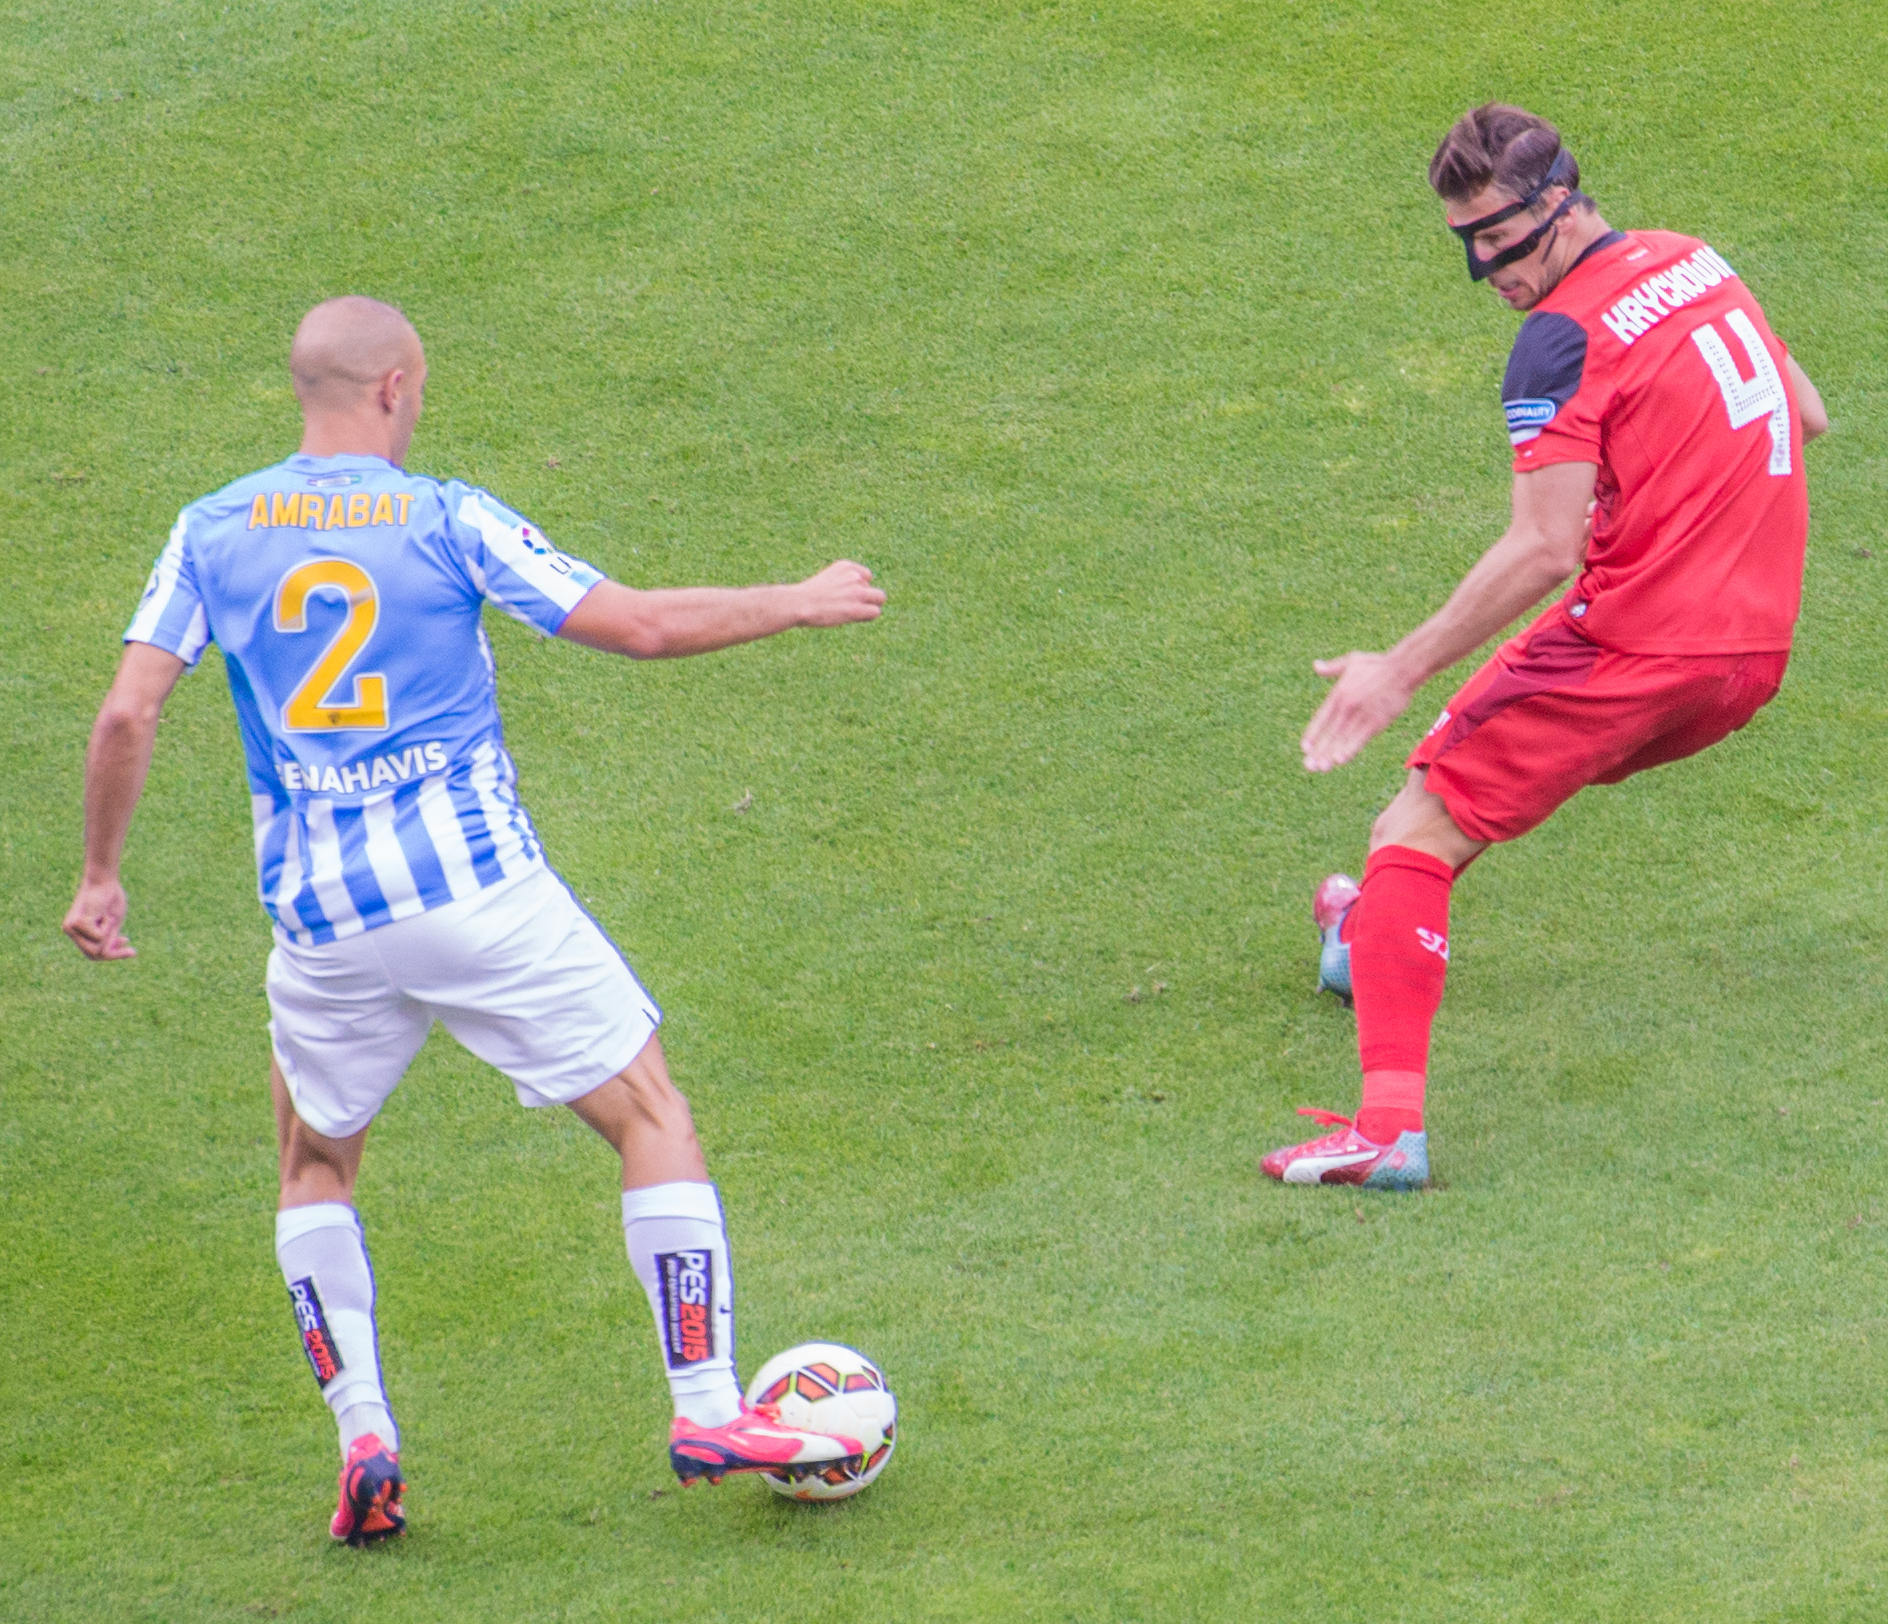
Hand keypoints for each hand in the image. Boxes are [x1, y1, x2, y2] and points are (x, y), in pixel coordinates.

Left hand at [64, 875, 135, 959]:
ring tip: (107, 917)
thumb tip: (107, 954)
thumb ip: (109, 939)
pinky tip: (102, 912)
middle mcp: (71, 931)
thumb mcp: (112, 922)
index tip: (127, 942)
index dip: (111, 955)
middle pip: (93, 955)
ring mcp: (70, 928)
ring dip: (109, 935)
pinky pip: (98, 937)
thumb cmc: (109, 898)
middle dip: (112, 953)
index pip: (93, 953)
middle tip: (129, 944)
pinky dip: (106, 926)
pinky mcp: (75, 924)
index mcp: (79, 932)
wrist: (104, 880)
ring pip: (96, 948)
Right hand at [793, 560, 885, 627]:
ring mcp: (857, 591)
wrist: (798, 604)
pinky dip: (868, 617)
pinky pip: (875, 612)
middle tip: (852, 606)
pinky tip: (855, 618)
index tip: (847, 596)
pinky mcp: (856, 608)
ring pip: (880, 598)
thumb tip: (855, 598)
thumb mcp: (826, 580)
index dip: (860, 588)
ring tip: (854, 613)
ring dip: (870, 606)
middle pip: (874, 587)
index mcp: (846, 566)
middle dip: (867, 597)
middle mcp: (854, 576)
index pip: (866, 576)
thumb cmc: (807, 596)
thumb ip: (842, 583)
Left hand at [1301, 651, 1416, 772]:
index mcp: (1338, 694)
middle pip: (1329, 733)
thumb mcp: (1352, 661)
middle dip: (1319, 751)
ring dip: (1331, 755)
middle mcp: (1346, 706)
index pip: (1321, 718)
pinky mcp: (1376, 721)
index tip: (1305, 748)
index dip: (1313, 734)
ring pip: (1343, 739)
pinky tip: (1340, 760)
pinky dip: (1350, 750)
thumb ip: (1332, 668)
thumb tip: (1315, 666)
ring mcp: (1361, 715)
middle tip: (1308, 766)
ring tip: (1321, 768)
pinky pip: (1360, 739)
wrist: (1403, 669)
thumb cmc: (1378, 664)